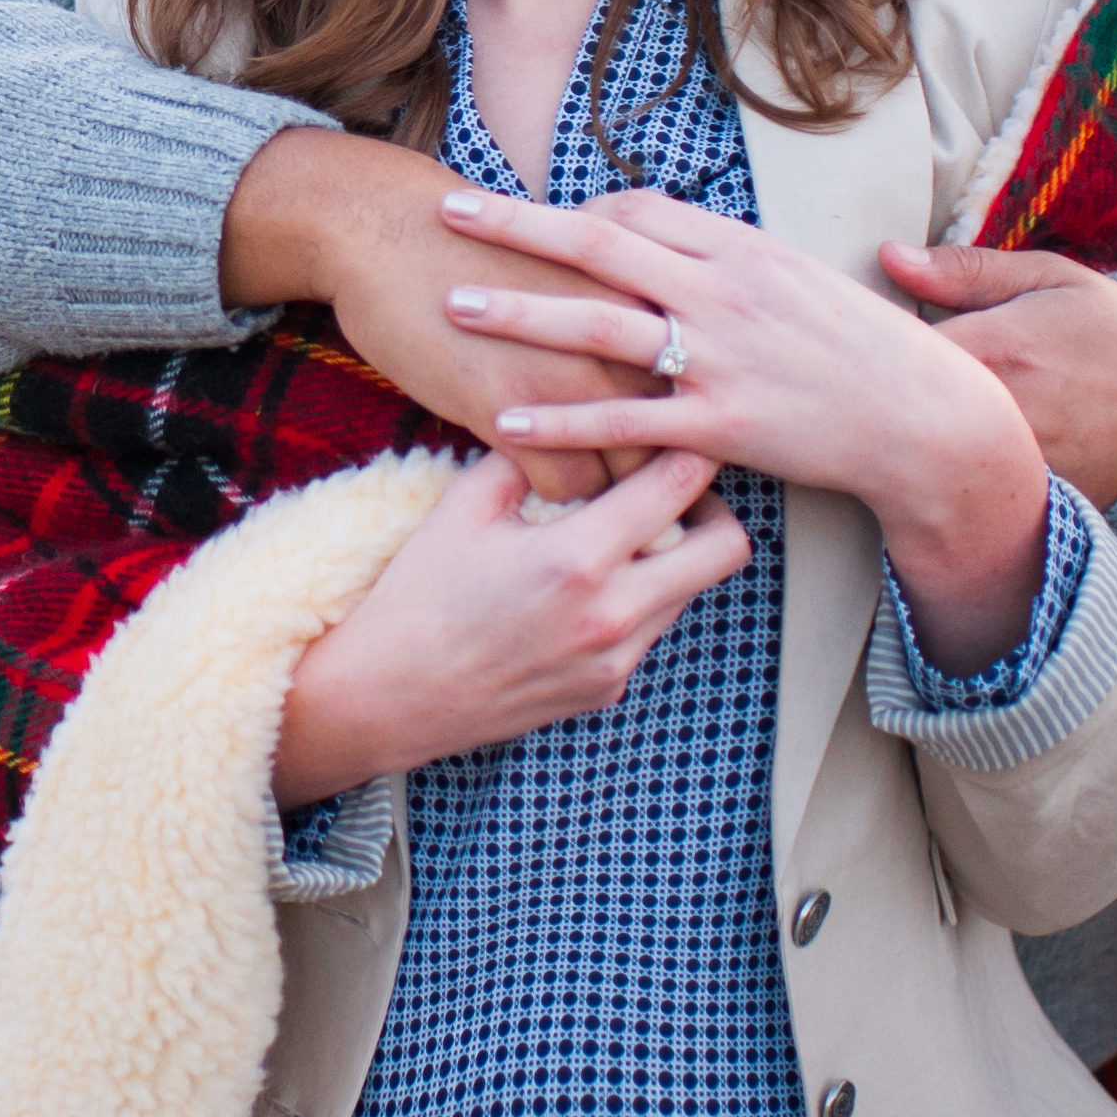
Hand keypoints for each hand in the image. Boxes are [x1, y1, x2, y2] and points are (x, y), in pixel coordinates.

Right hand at [220, 128, 657, 502]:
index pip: (702, 385)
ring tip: (615, 525)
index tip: (688, 451)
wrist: (387, 230)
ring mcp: (572, 379)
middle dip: (674, 476)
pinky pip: (568, 486)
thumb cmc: (473, 243)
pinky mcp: (514, 411)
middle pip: (680, 437)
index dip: (698, 424)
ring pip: (631, 474)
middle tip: (664, 505)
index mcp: (644, 300)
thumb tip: (645, 338)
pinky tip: (548, 500)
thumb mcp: (570, 262)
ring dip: (622, 502)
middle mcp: (624, 343)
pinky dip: (562, 501)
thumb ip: (616, 302)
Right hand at [272, 447, 749, 805]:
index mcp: (577, 559)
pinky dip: (638, 597)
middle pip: (726, 550)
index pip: (679, 485)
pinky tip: (586, 584)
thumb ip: (528, 457)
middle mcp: (613, 615)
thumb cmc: (418, 596)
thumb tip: (570, 419)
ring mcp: (616, 660)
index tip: (679, 427)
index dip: (691, 445)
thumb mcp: (463, 508)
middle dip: (712, 508)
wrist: (390, 696)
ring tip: (623, 531)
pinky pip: (651, 630)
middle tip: (674, 487)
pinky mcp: (607, 689)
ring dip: (673, 555)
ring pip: (691, 591)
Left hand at [448, 185, 1053, 671]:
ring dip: (520, 315)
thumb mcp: (796, 280)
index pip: (636, 210)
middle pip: (600, 243)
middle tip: (449, 212)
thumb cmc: (856, 349)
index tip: (529, 224)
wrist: (922, 420)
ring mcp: (719, 358)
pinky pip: (624, 421)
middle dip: (517, 227)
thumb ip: (726, 259)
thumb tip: (664, 234)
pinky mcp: (720, 426)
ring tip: (454, 307)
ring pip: (600, 327)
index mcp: (740, 248)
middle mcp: (723, 292)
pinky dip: (562, 421)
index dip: (574, 214)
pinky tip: (505, 422)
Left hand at [882, 243, 1116, 508]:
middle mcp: (1000, 414)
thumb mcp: (1049, 280)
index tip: (851, 340)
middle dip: (878, 399)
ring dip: (912, 443)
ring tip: (901, 423)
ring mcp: (1016, 468)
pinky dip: (951, 483)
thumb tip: (887, 256)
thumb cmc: (1113, 330)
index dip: (864, 347)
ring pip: (930, 461)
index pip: (891, 351)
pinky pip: (971, 499)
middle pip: (900, 414)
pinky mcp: (1034, 507)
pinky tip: (943, 465)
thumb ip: (966, 271)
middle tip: (856, 383)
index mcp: (995, 348)